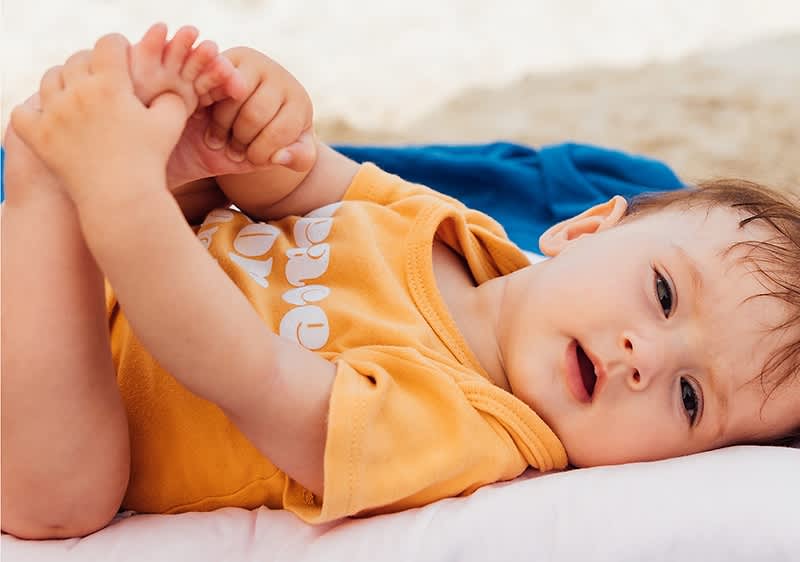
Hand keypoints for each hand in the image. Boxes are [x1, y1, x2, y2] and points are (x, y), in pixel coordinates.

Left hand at [10, 34, 189, 207]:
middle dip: (92, 64)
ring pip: (50, 79)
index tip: (124, 58)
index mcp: (110, 85)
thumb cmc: (149, 161)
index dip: (119, 46)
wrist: (121, 198)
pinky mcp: (37, 135)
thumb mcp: (170, 125)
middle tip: (103, 80)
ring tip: (78, 96)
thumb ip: (173, 98)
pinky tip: (51, 118)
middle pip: (78, 59)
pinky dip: (34, 110)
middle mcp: (77, 93)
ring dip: (64, 82)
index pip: (109, 44)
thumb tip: (169, 87)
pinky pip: (23, 111)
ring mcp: (53, 113)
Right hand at [200, 47, 316, 172]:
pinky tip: (205, 121)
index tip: (253, 160)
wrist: (245, 118)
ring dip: (221, 128)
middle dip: (240, 141)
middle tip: (233, 152)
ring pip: (231, 98)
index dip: (261, 153)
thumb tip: (279, 156)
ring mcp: (250, 63)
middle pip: (253, 115)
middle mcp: (278, 76)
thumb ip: (298, 160)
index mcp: (298, 101)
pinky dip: (206, 107)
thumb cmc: (270, 140)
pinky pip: (212, 84)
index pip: (278, 131)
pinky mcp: (225, 59)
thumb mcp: (289, 154)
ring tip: (220, 141)